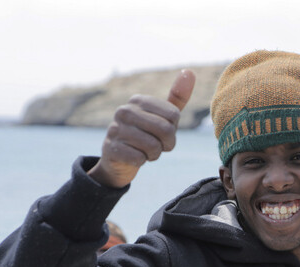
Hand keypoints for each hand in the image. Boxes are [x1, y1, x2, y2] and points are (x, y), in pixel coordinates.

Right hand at [88, 69, 195, 187]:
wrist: (119, 158)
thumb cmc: (146, 134)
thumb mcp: (163, 116)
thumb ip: (177, 97)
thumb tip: (189, 71)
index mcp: (139, 100)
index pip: (174, 116)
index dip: (173, 130)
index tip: (162, 132)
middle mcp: (125, 111)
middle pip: (166, 130)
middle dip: (166, 144)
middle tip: (157, 146)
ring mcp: (115, 129)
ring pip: (153, 147)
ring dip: (154, 154)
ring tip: (144, 151)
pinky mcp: (111, 148)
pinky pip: (140, 159)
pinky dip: (141, 161)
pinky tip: (133, 157)